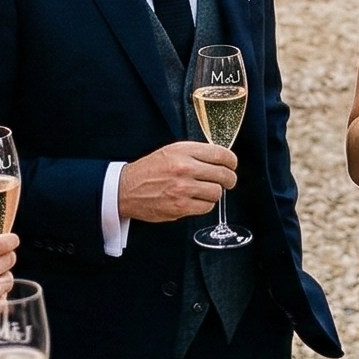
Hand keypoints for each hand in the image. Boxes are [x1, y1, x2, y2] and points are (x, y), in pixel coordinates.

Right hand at [118, 142, 237, 222]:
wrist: (126, 189)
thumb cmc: (148, 170)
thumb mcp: (170, 151)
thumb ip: (194, 153)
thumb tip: (219, 158)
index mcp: (182, 151)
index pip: (220, 153)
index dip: (231, 160)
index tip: (232, 164)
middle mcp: (184, 168)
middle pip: (223, 174)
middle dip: (229, 179)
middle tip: (228, 181)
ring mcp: (183, 189)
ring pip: (217, 192)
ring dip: (214, 192)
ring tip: (206, 190)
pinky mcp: (180, 207)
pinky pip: (207, 207)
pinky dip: (205, 204)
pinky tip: (196, 200)